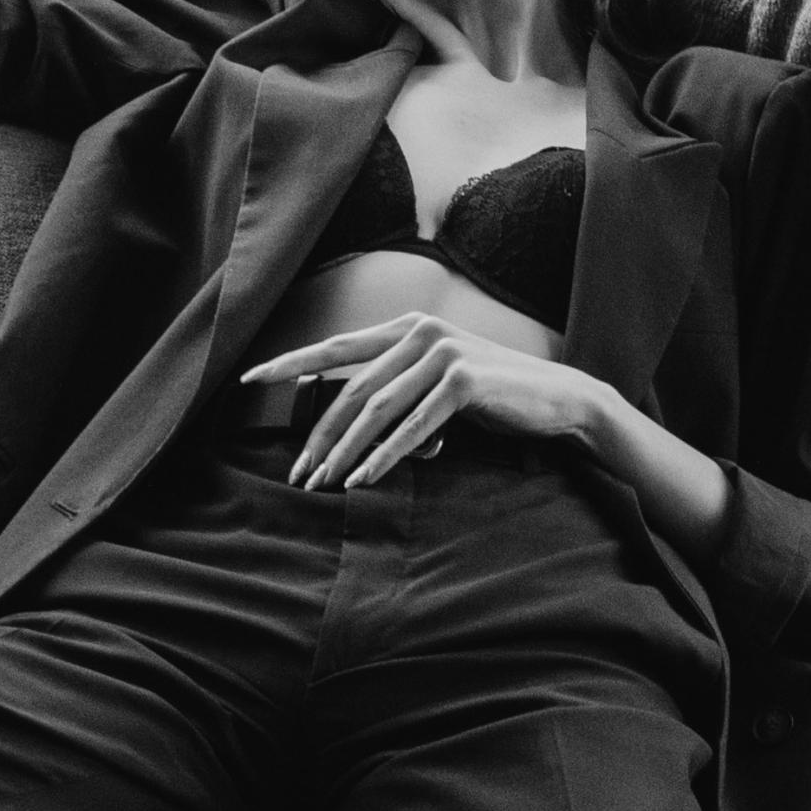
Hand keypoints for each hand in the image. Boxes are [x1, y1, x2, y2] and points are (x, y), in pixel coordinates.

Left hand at [270, 310, 610, 491]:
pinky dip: (385, 456)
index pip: (338, 346)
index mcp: (408, 327)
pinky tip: (363, 479)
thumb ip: (398, 398)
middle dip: (320, 435)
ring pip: (377, 409)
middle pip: (352, 388)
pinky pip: (413, 427)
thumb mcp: (438, 390)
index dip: (292, 363)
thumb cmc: (494, 397)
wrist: (558, 400)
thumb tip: (356, 440)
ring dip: (346, 452)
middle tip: (298, 472)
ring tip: (324, 484)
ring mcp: (443, 353)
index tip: (251, 379)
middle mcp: (421, 331)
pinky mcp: (464, 381)